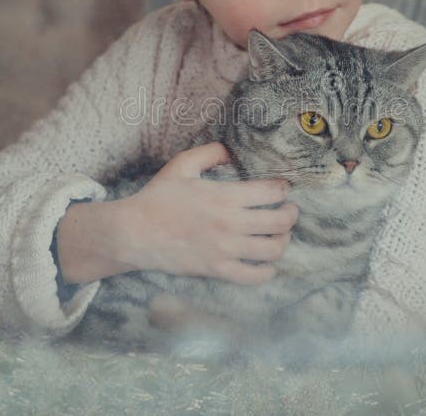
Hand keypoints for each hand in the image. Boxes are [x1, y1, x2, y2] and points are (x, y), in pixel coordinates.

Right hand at [121, 142, 297, 284]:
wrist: (134, 233)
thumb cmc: (158, 198)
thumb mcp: (182, 165)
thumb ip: (210, 152)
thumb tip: (233, 150)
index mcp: (224, 196)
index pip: (272, 192)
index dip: (284, 189)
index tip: (283, 188)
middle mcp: (230, 224)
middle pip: (280, 222)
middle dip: (291, 214)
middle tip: (289, 210)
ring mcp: (225, 250)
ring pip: (273, 250)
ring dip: (283, 241)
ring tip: (280, 234)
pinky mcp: (217, 270)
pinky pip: (254, 276)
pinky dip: (267, 271)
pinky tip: (266, 263)